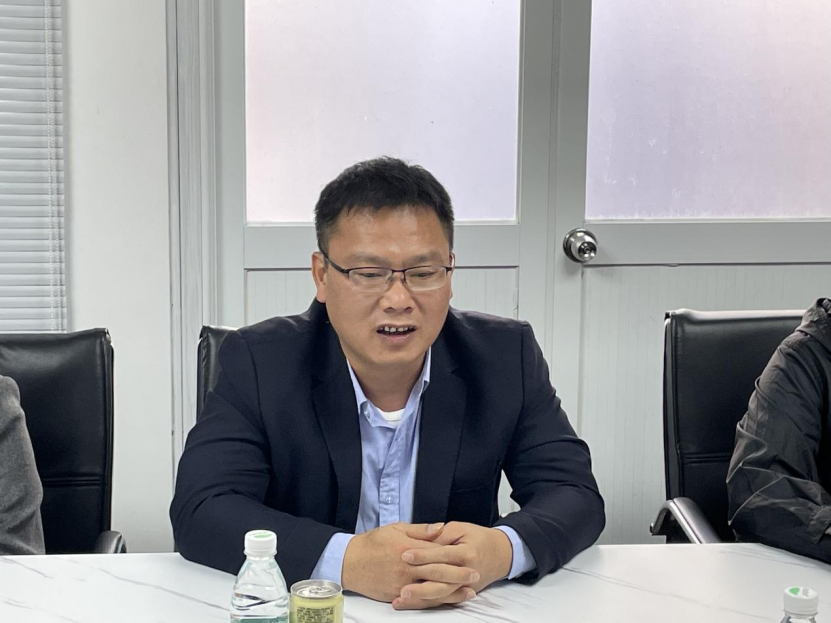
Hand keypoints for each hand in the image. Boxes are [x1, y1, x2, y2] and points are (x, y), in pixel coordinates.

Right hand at [341, 522, 479, 603]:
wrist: (349, 562)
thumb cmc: (373, 543)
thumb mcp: (396, 528)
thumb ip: (420, 530)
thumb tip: (441, 528)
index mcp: (408, 549)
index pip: (436, 552)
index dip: (454, 555)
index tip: (469, 555)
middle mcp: (406, 568)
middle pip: (437, 572)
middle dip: (458, 574)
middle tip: (475, 574)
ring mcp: (402, 584)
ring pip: (432, 590)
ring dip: (452, 592)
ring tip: (469, 592)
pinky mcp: (396, 596)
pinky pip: (420, 601)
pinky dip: (435, 601)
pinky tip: (447, 600)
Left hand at [396, 522, 512, 609]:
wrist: (500, 554)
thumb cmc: (478, 538)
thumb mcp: (461, 528)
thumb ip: (442, 534)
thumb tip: (423, 539)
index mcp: (466, 553)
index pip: (441, 554)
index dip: (423, 555)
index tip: (405, 555)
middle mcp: (466, 572)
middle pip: (441, 580)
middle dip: (420, 584)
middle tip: (401, 586)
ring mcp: (464, 586)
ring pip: (441, 595)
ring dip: (420, 598)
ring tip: (401, 598)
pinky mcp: (461, 593)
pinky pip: (442, 600)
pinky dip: (426, 603)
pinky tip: (410, 603)